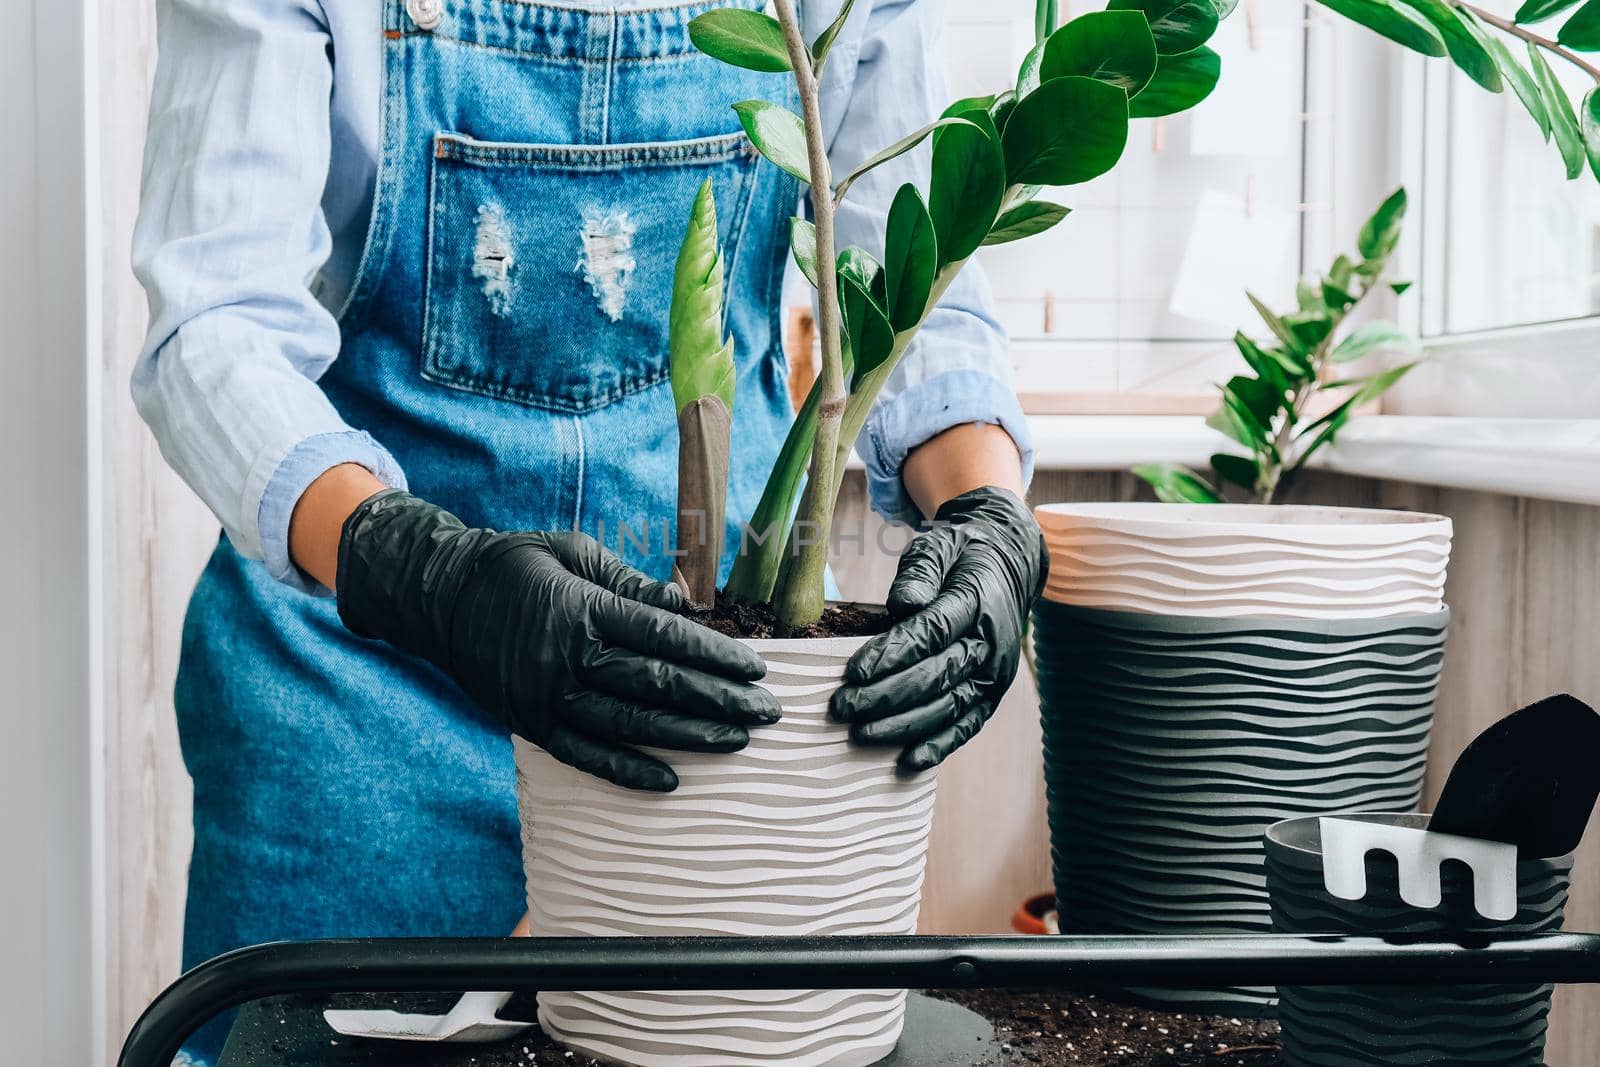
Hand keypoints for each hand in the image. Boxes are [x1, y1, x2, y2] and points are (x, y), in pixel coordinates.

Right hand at [335, 491, 778, 790]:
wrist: (439, 597)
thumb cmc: (516, 566)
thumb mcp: (572, 552)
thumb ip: (629, 581)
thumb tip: (686, 607)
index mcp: (584, 608)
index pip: (664, 637)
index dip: (714, 655)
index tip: (755, 668)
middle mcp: (567, 657)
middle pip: (658, 685)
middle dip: (719, 700)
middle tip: (766, 711)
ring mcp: (547, 696)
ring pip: (630, 725)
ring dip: (689, 736)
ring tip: (736, 741)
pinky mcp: (530, 724)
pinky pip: (585, 756)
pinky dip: (628, 771)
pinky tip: (671, 779)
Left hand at [830, 487, 1045, 771]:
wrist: (1008, 565)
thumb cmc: (959, 556)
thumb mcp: (938, 546)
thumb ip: (919, 572)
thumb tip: (902, 604)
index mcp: (975, 601)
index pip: (931, 632)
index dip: (891, 655)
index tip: (851, 673)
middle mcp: (990, 642)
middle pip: (936, 676)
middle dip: (886, 696)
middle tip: (841, 708)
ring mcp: (995, 673)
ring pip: (949, 707)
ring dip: (904, 726)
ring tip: (860, 734)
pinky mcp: (994, 693)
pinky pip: (968, 725)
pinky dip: (940, 745)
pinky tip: (908, 761)